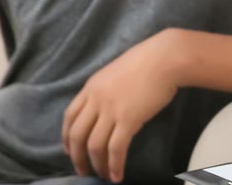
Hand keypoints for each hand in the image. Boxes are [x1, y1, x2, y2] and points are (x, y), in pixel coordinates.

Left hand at [63, 29, 183, 182]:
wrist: (165, 58)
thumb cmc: (147, 61)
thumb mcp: (116, 73)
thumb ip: (106, 90)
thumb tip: (107, 108)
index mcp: (91, 87)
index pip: (69, 116)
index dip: (66, 137)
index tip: (69, 150)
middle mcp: (96, 100)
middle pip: (77, 134)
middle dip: (76, 156)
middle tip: (82, 170)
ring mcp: (111, 110)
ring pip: (94, 145)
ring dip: (96, 165)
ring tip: (101, 175)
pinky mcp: (129, 119)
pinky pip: (116, 148)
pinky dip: (114, 165)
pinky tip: (117, 175)